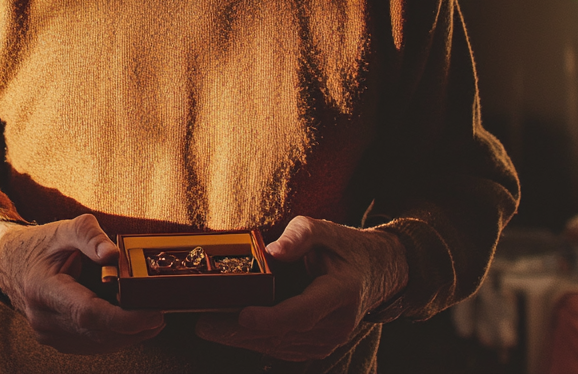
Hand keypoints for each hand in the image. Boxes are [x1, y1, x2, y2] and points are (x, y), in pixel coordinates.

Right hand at [0, 214, 164, 353]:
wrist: (10, 262)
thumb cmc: (40, 244)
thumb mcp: (64, 229)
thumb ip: (90, 236)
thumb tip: (114, 254)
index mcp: (43, 289)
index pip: (87, 313)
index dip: (123, 319)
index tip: (152, 313)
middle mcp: (42, 318)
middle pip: (97, 333)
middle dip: (134, 327)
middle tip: (161, 313)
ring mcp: (47, 333)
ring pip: (96, 344)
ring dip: (129, 336)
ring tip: (153, 320)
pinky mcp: (56, 339)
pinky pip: (91, 345)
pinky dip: (115, 338)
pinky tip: (133, 326)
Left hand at [195, 216, 407, 361]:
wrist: (374, 273)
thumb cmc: (343, 247)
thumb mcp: (323, 229)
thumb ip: (299, 236)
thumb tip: (271, 251)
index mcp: (341, 291)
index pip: (303, 312)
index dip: (271, 319)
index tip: (242, 315)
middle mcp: (337, 322)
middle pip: (283, 334)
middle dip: (240, 332)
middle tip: (204, 323)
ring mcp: (329, 339)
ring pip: (280, 346)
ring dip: (242, 339)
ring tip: (208, 326)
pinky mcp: (319, 346)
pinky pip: (283, 349)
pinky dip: (256, 341)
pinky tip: (230, 332)